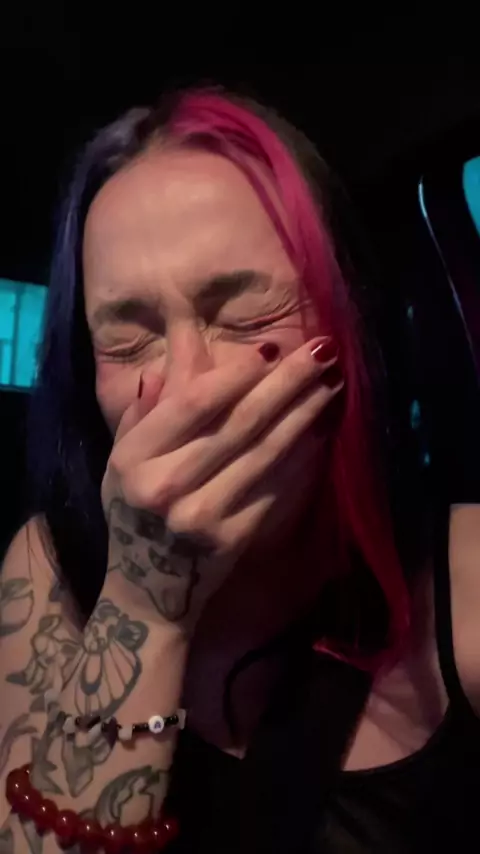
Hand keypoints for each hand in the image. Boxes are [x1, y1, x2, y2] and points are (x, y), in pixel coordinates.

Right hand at [102, 338, 342, 632]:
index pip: (195, 404)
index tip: (271, 347)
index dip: (237, 373)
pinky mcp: (233, 538)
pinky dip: (303, 458)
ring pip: (266, 452)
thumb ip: (149, 404)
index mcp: (136, 459)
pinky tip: (323, 431)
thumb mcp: (125, 456)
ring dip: (305, 413)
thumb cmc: (136, 509)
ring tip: (332, 383)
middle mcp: (168, 486)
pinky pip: (277, 488)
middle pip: (240, 422)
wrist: (149, 588)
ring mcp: (203, 516)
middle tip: (322, 351)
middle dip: (287, 382)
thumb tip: (181, 342)